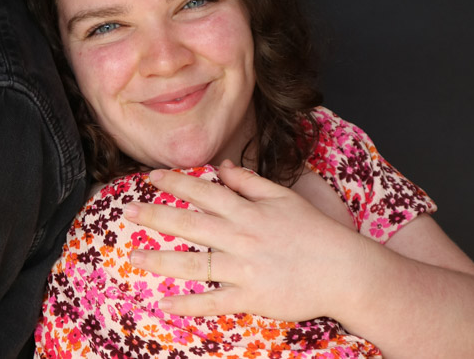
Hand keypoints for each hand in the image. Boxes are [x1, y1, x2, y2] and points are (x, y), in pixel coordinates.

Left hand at [126, 160, 364, 321]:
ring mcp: (243, 269)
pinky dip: (188, 304)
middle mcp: (239, 237)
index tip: (150, 177)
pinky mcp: (250, 298)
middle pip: (188, 224)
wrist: (345, 272)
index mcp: (247, 210)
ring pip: (193, 264)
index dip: (174, 183)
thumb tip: (221, 168)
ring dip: (159, 261)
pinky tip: (165, 304)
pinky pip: (212, 302)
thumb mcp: (283, 197)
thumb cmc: (315, 232)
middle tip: (127, 211)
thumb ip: (249, 182)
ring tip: (133, 257)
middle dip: (155, 216)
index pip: (203, 192)